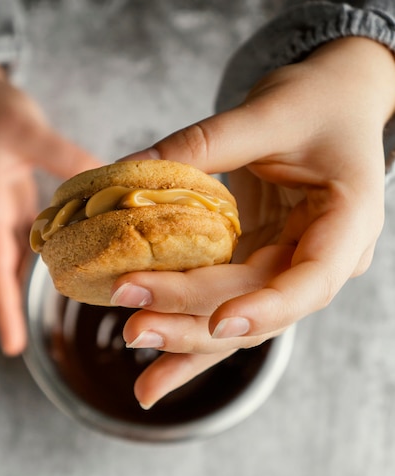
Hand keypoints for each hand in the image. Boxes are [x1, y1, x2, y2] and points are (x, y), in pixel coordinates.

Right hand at [0, 65, 100, 354]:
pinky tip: (73, 260)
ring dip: (34, 281)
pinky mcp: (12, 202)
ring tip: (57, 311)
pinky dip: (48, 251)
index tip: (10, 346)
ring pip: (17, 256)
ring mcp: (0, 211)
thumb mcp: (26, 129)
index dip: (3, 306)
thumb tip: (107, 183)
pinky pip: (29, 235)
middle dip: (13, 306)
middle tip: (23, 346)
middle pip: (2, 270)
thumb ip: (64, 157)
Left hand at [114, 37, 394, 407]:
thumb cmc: (315, 101)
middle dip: (196, 317)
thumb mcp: (267, 112)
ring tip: (141, 372)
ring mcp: (290, 266)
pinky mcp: (260, 264)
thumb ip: (203, 144)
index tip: (221, 322)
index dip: (269, 306)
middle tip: (135, 324)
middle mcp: (323, 256)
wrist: (333, 102)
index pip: (314, 277)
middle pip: (261, 303)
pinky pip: (224, 306)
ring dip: (187, 341)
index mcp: (347, 220)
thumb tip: (129, 171)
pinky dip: (189, 335)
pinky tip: (156, 373)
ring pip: (240, 319)